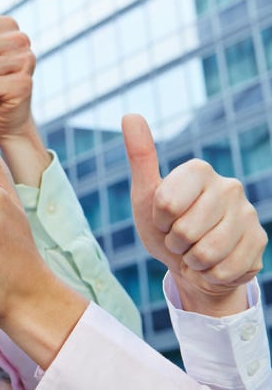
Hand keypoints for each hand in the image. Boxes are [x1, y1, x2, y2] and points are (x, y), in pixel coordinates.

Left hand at [123, 114, 265, 315]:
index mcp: (199, 170)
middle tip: (180, 238)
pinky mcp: (260, 242)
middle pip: (186, 230)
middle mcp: (230, 186)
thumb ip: (141, 156)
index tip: (163, 218)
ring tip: (194, 250)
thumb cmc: (163, 226)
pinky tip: (213, 264)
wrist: (189, 264)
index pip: (166, 203)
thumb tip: (130, 115)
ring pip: (207, 252)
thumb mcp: (145, 195)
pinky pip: (225, 269)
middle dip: (175, 243)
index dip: (159, 220)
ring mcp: (249, 214)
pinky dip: (210, 274)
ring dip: (192, 260)